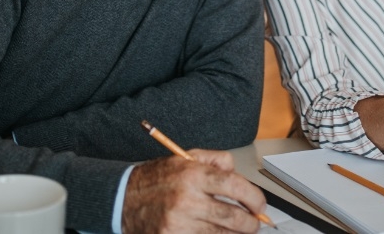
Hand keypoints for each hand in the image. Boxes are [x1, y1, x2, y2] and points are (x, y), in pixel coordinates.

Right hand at [121, 149, 266, 233]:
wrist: (123, 199)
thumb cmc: (156, 179)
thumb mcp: (184, 158)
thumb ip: (214, 160)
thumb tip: (237, 172)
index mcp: (192, 174)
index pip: (235, 186)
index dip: (255, 198)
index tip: (260, 205)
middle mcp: (187, 199)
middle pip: (233, 216)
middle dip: (251, 223)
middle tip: (256, 223)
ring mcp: (179, 222)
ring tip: (241, 230)